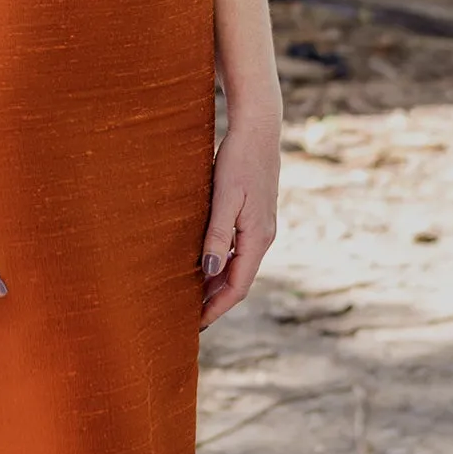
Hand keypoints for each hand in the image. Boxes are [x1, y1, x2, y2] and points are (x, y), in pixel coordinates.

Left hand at [199, 121, 279, 329]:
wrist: (259, 129)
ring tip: (193, 296)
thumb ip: (217, 235)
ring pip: (239, 266)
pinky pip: (239, 250)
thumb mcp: (224, 197)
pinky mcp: (256, 216)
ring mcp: (262, 227)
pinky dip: (223, 263)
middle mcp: (263, 237)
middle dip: (216, 300)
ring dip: (218, 283)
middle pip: (239, 280)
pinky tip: (205, 264)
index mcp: (257, 237)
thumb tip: (209, 272)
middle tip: (188, 317)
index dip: (216, 307)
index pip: (237, 286)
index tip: (195, 324)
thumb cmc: (238, 160)